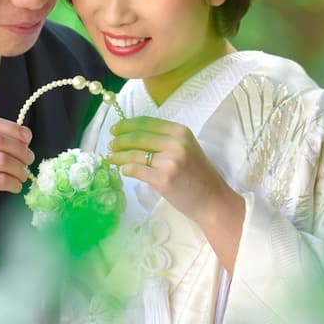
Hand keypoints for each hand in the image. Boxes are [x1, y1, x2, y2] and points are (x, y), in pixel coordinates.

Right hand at [0, 115, 33, 243]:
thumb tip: (22, 136)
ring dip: (19, 167)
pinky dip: (14, 182)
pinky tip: (15, 185)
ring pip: (1, 160)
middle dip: (20, 149)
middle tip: (28, 158)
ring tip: (22, 174)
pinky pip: (0, 180)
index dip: (13, 128)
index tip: (26, 137)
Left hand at [107, 117, 244, 265]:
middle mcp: (175, 143)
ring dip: (118, 156)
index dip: (127, 125)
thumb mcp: (187, 149)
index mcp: (181, 132)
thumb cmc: (199, 176)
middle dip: (119, 140)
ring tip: (111, 157)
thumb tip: (134, 137)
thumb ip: (165, 141)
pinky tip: (123, 170)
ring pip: (134, 154)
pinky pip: (136, 170)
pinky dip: (126, 169)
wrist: (213, 200)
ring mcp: (169, 162)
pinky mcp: (163, 179)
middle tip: (110, 144)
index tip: (115, 129)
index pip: (146, 123)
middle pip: (138, 137)